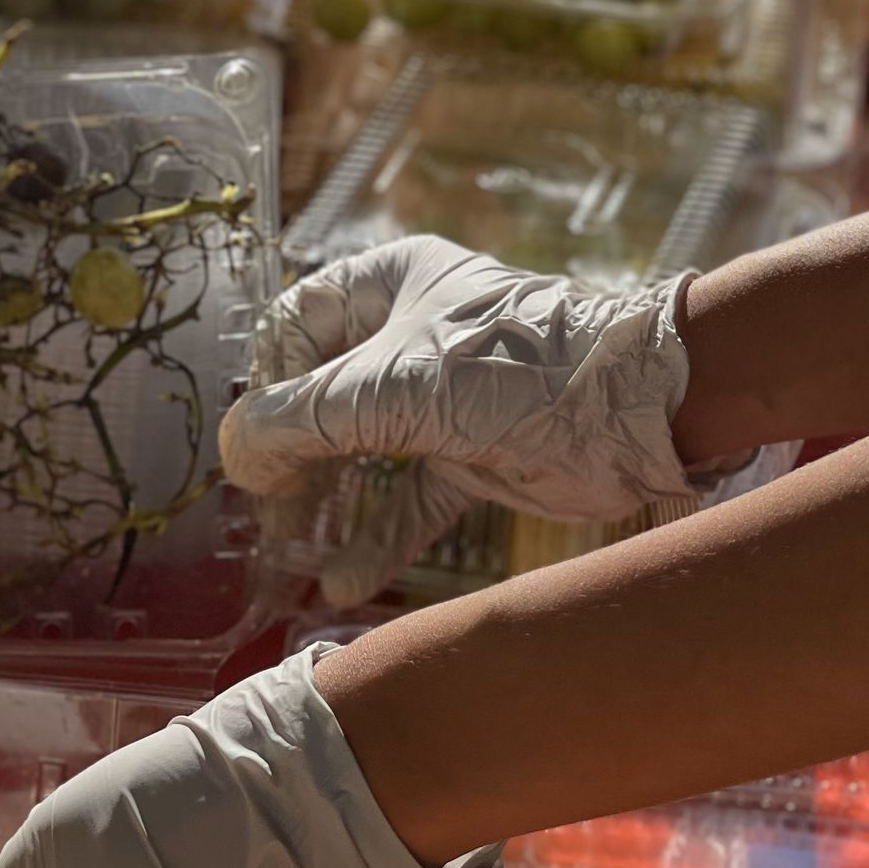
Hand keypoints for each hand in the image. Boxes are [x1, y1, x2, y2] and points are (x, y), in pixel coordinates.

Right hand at [218, 236, 697, 602]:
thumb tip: (236, 458)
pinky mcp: (470, 455)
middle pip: (320, 396)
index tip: (257, 443)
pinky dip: (377, 539)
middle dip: (290, 456)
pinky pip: (408, 500)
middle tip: (267, 510)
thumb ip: (300, 421)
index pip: (293, 325)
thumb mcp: (387, 387)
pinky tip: (342, 584)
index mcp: (388, 283)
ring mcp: (440, 399)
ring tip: (291, 553)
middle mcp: (409, 334)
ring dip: (326, 504)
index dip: (266, 383)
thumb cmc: (507, 370)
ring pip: (360, 453)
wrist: (632, 411)